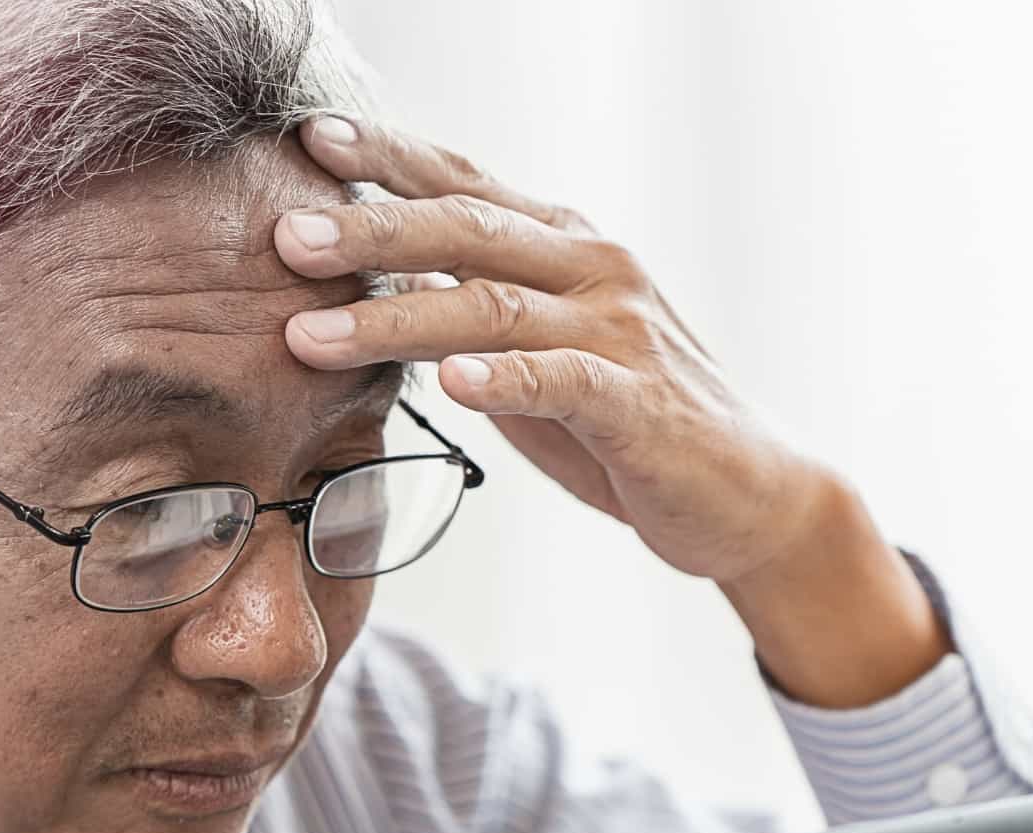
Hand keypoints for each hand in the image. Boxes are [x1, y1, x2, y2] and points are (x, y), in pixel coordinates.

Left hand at [275, 115, 950, 707]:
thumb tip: (371, 282)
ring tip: (309, 333)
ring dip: (395, 319)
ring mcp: (619, 330)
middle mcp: (593, 267)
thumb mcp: (535, 349)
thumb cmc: (622, 418)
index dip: (389, 157)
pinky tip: (447, 382)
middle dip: (370, 229)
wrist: (746, 492)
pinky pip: (563, 382)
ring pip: (494, 306)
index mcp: (562, 243)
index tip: (310, 138)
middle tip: (286, 235)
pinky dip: (503, 379)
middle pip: (467, 229)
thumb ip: (467, 309)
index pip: (464, 184)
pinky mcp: (640, 403)